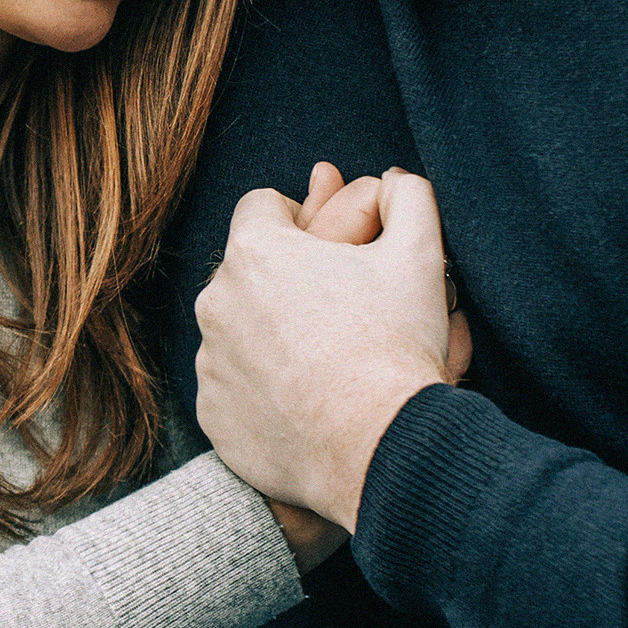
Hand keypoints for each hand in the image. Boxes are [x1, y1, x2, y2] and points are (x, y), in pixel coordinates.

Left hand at [250, 163, 393, 573]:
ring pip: (236, 331)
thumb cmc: (396, 346)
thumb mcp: (418, 256)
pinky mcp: (212, 414)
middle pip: (246, 271)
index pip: (262, 207)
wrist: (380, 448)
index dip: (299, 219)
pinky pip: (232, 390)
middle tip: (334, 308)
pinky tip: (304, 403)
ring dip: (269, 336)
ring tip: (323, 360)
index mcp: (255, 251)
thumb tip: (398, 179)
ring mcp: (209, 360)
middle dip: (283, 281)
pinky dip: (260, 392)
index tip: (327, 248)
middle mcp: (215, 300)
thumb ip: (409, 199)